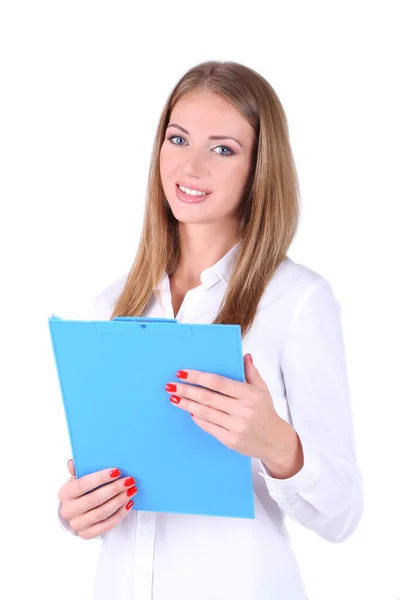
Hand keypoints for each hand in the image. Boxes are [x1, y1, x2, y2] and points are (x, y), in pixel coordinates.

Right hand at [58, 459, 137, 539]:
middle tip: (129, 480)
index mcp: (65, 494)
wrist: (74, 514)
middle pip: (94, 499)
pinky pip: (107, 525)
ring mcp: (78, 524)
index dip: (100, 478)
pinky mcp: (87, 534)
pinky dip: (120, 514)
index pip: (83, 485)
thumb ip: (76, 470)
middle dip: (114, 489)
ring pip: (102, 513)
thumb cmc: (78, 493)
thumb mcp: (75, 479)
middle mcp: (69, 510)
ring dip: (119, 500)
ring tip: (132, 490)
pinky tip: (128, 504)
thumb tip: (72, 463)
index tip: (117, 471)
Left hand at [165, 353, 284, 459]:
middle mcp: (243, 410)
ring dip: (187, 404)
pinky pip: (209, 427)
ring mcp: (236, 427)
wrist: (274, 441)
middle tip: (171, 385)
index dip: (198, 377)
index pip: (218, 383)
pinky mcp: (231, 441)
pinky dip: (197, 418)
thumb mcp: (262, 389)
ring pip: (206, 413)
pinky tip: (188, 411)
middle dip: (187, 390)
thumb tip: (244, 355)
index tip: (183, 373)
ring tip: (174, 397)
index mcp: (249, 394)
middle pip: (208, 398)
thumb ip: (251, 372)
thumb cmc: (265, 412)